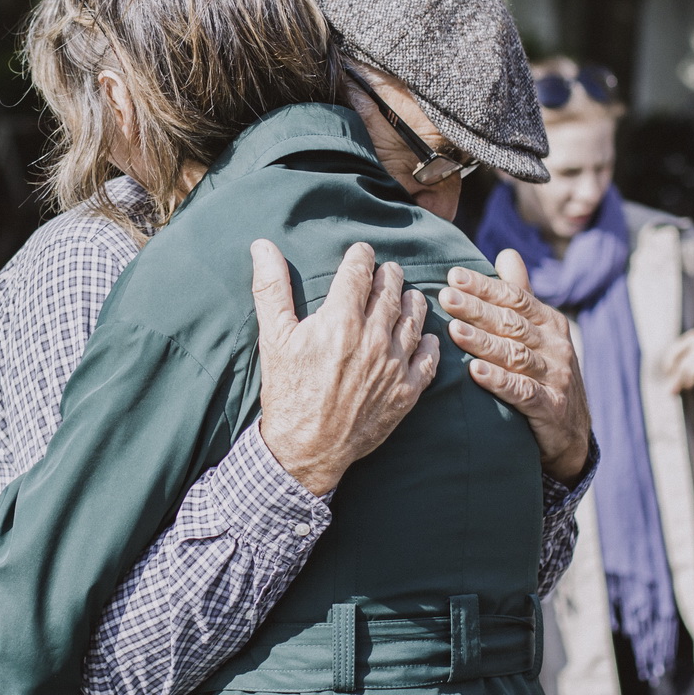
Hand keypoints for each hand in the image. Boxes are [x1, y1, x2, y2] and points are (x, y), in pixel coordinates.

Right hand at [251, 239, 440, 495]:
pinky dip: (431, 344)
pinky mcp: (407, 392)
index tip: (362, 251)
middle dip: (388, 275)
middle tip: (387, 271)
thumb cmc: (287, 392)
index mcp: (341, 320)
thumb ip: (271, 288)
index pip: (358, 272)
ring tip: (409, 295)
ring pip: (414, 320)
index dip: (361, 256)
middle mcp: (374, 338)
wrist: (306, 449)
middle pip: (390, 292)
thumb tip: (262, 246)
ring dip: (412, 302)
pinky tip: (429, 337)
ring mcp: (394, 365)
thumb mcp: (273, 338)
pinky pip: (429, 360)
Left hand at [442, 249, 592, 482]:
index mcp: (549, 322)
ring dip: (484, 342)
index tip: (454, 276)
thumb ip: (521, 294)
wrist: (572, 431)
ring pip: (515, 355)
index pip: (515, 298)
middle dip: (477, 309)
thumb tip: (507, 253)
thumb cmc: (545, 372)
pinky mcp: (551, 406)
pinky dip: (499, 381)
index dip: (485, 287)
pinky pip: (523, 391)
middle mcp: (555, 345)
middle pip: (512, 323)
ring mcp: (555, 376)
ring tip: (454, 331)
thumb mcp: (539, 332)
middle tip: (446, 297)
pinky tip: (475, 373)